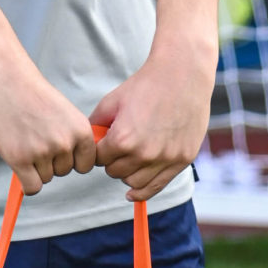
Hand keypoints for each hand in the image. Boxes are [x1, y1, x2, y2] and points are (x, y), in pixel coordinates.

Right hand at [0, 45, 96, 195]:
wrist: (5, 79)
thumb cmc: (32, 94)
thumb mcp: (64, 113)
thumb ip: (71, 138)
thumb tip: (72, 164)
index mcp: (81, 131)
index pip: (85, 165)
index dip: (71, 160)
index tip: (59, 151)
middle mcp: (65, 143)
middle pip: (63, 172)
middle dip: (50, 162)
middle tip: (34, 141)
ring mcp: (42, 152)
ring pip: (46, 178)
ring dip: (35, 168)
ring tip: (24, 142)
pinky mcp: (20, 159)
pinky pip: (32, 187)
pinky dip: (27, 183)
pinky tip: (20, 166)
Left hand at [91, 33, 216, 201]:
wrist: (182, 75)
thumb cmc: (145, 85)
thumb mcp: (111, 102)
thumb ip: (94, 126)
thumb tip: (86, 144)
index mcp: (122, 140)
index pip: (98, 160)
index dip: (100, 150)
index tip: (105, 141)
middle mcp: (144, 154)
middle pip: (115, 172)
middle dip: (113, 161)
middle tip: (120, 145)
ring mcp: (165, 159)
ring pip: (134, 182)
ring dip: (128, 172)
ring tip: (132, 156)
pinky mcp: (182, 160)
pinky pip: (157, 186)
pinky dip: (143, 191)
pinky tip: (133, 193)